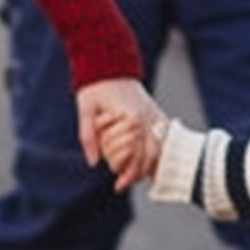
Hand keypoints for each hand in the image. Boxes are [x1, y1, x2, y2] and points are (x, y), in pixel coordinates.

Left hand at [76, 77, 164, 192]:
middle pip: (152, 157)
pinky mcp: (155, 111)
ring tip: (140, 177)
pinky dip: (162, 150)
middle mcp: (146, 119)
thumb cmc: (95, 87)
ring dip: (153, 165)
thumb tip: (93, 163)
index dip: (127, 175)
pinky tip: (156, 161)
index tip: (118, 186)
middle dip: (140, 174)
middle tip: (125, 183)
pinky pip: (165, 136)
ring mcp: (153, 115)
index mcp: (131, 120)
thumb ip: (88, 136)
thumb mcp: (85, 110)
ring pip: (161, 148)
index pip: (135, 156)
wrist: (108, 64)